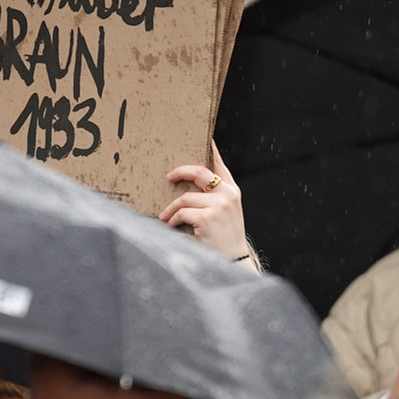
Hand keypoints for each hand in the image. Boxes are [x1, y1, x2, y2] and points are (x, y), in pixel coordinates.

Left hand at [161, 144, 252, 267]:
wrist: (233, 262)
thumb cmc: (224, 239)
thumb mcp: (223, 215)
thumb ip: (212, 199)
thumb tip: (185, 187)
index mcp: (232, 191)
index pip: (219, 165)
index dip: (211, 150)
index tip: (204, 137)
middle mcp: (228, 194)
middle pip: (198, 172)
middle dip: (180, 172)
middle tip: (168, 177)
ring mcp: (219, 205)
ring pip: (185, 198)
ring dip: (171, 209)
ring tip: (165, 218)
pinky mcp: (207, 217)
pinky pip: (182, 212)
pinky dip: (173, 220)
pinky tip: (171, 226)